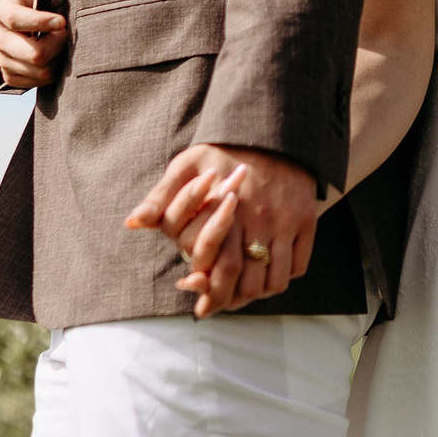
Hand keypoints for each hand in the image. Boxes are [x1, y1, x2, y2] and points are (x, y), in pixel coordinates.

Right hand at [0, 0, 67, 89]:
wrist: (12, 18)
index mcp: (3, 12)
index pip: (18, 20)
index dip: (40, 22)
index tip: (62, 21)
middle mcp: (0, 39)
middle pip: (33, 54)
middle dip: (57, 45)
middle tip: (66, 33)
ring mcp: (3, 60)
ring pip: (39, 71)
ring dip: (57, 59)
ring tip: (60, 44)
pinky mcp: (10, 76)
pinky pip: (37, 82)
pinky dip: (51, 72)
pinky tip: (54, 56)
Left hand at [126, 144, 319, 317]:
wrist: (269, 129)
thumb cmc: (222, 151)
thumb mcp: (185, 166)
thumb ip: (160, 198)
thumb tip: (131, 224)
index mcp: (228, 213)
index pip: (221, 269)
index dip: (211, 295)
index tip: (201, 308)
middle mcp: (260, 222)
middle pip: (250, 284)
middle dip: (234, 301)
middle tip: (223, 305)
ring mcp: (286, 223)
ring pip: (275, 280)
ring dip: (259, 293)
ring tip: (244, 293)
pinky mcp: (306, 220)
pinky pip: (298, 266)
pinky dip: (283, 277)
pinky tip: (268, 274)